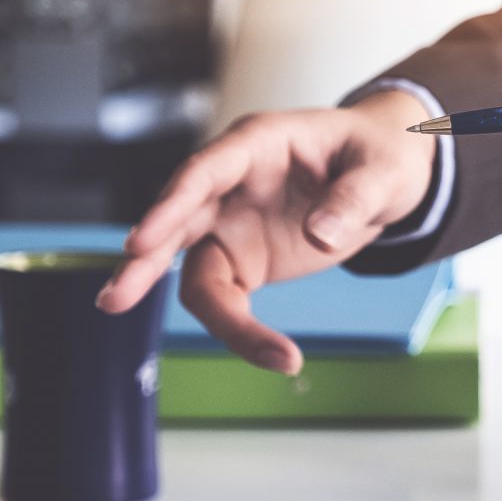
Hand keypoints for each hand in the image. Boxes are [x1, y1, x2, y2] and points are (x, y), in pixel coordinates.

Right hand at [98, 89, 435, 373]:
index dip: (171, 205)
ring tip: (260, 354)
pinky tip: (273, 356)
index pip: (203, 172)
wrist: (387, 176)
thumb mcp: (385, 169)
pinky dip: (242, 330)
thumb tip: (321, 233)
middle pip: (177, 223)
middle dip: (145, 262)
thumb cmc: (380, 156)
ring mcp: (232, 224)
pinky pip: (227, 298)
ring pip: (195, 271)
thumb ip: (354, 198)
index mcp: (257, 144)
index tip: (142, 241)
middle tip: (115, 300)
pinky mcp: (244, 260)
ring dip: (210, 320)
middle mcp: (231, 185)